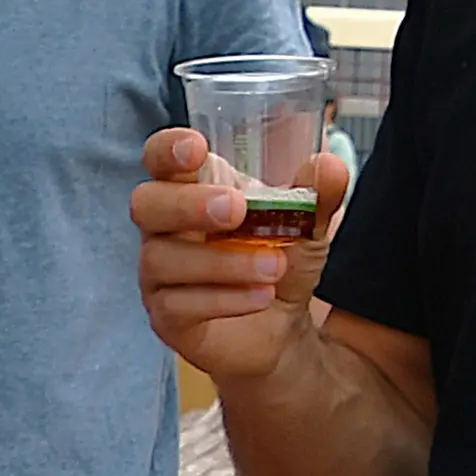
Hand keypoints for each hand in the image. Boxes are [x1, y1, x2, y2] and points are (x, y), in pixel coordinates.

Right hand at [132, 129, 349, 384]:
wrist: (282, 328)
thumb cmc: (276, 261)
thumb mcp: (306, 226)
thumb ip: (316, 196)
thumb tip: (329, 166)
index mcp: (191, 190)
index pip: (160, 158)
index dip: (168, 150)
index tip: (196, 148)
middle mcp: (164, 228)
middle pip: (146, 204)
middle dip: (188, 204)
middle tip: (237, 210)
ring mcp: (158, 274)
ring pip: (163, 258)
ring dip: (223, 261)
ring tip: (274, 266)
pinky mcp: (166, 317)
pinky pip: (178, 304)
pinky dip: (224, 298)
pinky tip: (261, 296)